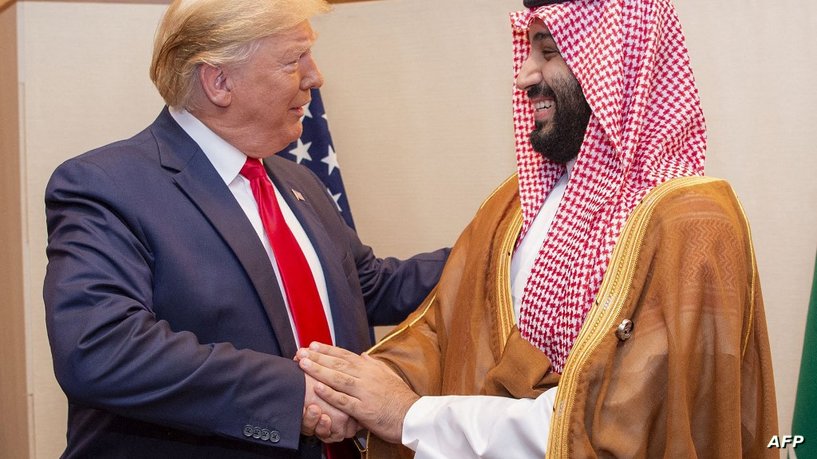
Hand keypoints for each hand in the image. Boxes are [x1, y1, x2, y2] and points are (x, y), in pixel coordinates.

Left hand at [296, 342, 419, 443]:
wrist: (413, 416)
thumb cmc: (400, 397)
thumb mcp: (388, 374)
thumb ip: (373, 364)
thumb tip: (363, 355)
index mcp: (370, 368)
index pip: (345, 355)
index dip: (327, 350)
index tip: (312, 345)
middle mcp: (366, 377)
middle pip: (338, 364)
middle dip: (317, 357)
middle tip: (300, 352)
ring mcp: (365, 392)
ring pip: (338, 379)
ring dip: (319, 371)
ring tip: (303, 365)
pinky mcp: (364, 409)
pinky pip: (344, 401)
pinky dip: (330, 394)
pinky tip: (318, 388)